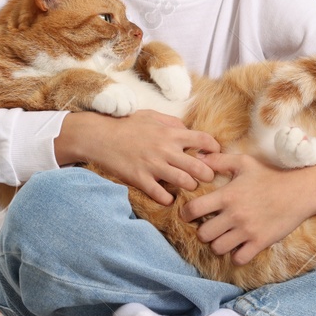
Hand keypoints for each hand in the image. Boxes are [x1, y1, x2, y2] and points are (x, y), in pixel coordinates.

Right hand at [62, 109, 219, 205]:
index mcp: (170, 133)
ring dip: (190, 186)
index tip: (215, 155)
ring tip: (188, 186)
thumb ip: (172, 122)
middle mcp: (165, 149)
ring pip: (184, 182)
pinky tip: (168, 197)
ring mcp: (153, 165)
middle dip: (208, 174)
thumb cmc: (126, 125)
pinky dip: (168, 199)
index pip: (203, 140)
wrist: (100, 136)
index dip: (214, 149)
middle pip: (199, 166)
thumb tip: (188, 130)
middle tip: (207, 178)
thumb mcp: (151, 116)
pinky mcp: (140, 179)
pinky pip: (161, 195)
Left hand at [180, 152, 315, 264]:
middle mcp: (234, 215)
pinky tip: (240, 247)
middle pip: (203, 234)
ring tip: (224, 238)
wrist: (299, 191)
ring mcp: (247, 230)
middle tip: (210, 227)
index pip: (194, 210)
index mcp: (227, 195)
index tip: (188, 215)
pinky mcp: (260, 242)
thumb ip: (219, 161)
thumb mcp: (244, 163)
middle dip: (203, 232)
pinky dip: (236, 255)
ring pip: (218, 248)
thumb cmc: (270, 176)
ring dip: (218, 245)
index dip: (186, 214)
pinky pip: (239, 258)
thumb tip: (199, 157)